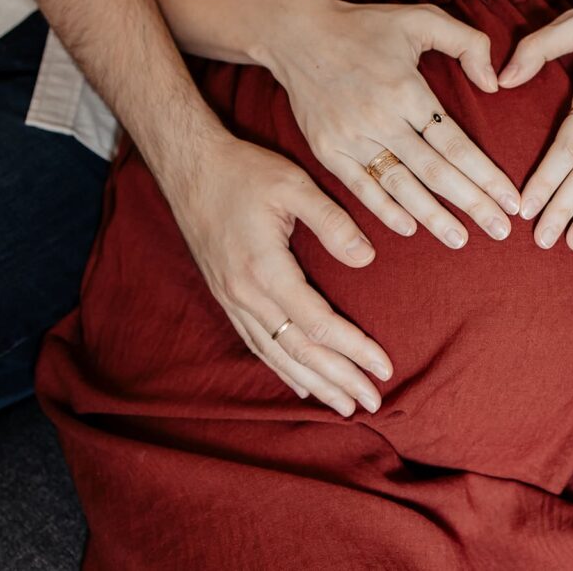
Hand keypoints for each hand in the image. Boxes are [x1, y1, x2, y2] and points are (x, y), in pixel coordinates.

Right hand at [166, 133, 393, 417]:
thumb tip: (367, 258)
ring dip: (313, 382)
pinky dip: (281, 367)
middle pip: (299, 350)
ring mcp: (231, 297)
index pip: (318, 323)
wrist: (188, 166)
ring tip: (343, 406)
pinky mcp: (225, 294)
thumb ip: (332, 222)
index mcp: (265, 269)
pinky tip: (300, 384)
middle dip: (338, 379)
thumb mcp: (294, 185)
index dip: (353, 349)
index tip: (384, 367)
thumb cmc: (244, 171)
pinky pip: (256, 342)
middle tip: (371, 403)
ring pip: (276, 354)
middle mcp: (245, 293)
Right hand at [255, 0, 520, 248]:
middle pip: (435, 172)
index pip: (456, 144)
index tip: (511, 200)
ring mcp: (351, 137)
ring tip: (461, 240)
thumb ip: (467, 42)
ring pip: (400, 185)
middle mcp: (381, 119)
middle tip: (501, 231)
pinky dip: (385, 209)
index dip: (486, 175)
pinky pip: (361, 186)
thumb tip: (494, 83)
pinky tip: (410, 228)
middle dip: (472, 204)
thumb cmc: (365, 26)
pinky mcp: (327, 149)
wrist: (297, 33)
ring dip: (433, 217)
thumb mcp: (421, 17)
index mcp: (407, 91)